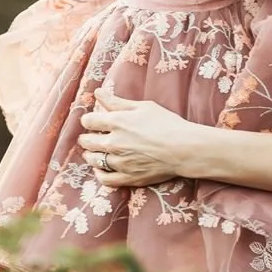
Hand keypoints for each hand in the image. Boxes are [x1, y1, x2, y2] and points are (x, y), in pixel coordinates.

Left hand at [78, 90, 199, 186]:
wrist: (184, 149)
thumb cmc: (167, 124)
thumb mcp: (143, 107)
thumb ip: (117, 101)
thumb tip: (97, 93)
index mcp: (116, 122)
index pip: (88, 121)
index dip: (89, 120)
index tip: (93, 122)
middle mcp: (113, 143)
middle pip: (87, 141)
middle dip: (87, 138)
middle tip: (93, 137)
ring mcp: (119, 162)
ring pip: (93, 160)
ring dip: (91, 154)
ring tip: (96, 152)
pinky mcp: (127, 177)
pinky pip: (104, 179)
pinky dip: (99, 173)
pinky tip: (101, 168)